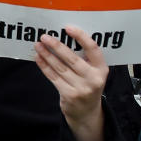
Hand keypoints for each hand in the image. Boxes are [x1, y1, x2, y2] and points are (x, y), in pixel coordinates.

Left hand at [34, 25, 107, 140]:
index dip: (81, 37)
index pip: (93, 49)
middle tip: (44, 36)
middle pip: (72, 58)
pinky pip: (53, 77)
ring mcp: (81, 88)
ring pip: (60, 67)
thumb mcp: (94, 73)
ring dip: (47, 55)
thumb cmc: (88, 85)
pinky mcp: (69, 95)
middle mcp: (94, 78)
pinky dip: (44, 66)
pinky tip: (38, 58)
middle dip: (56, 46)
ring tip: (38, 45)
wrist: (87, 112)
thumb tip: (64, 37)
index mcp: (102, 69)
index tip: (68, 28)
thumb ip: (85, 59)